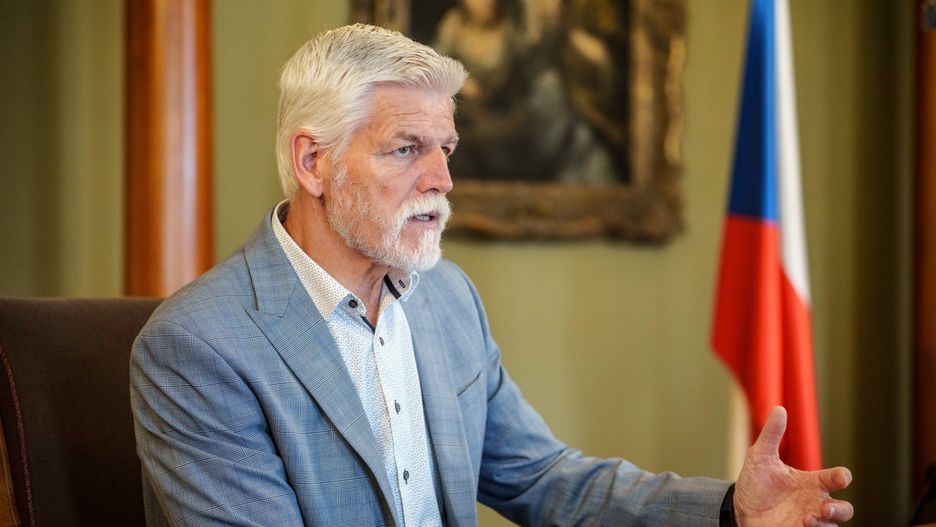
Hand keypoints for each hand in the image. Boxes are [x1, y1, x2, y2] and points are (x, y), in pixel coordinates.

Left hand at [734, 406, 853, 525]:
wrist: (738, 508)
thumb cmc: (754, 482)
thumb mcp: (760, 456)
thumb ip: (771, 435)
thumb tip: (779, 408)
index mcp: (810, 482)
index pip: (835, 478)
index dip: (842, 477)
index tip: (841, 477)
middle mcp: (814, 502)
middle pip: (844, 508)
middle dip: (840, 509)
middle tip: (824, 507)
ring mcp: (809, 520)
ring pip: (833, 525)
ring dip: (827, 523)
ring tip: (808, 518)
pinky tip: (801, 525)